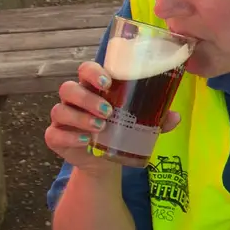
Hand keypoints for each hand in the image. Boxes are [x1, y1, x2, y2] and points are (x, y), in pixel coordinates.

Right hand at [45, 61, 176, 172]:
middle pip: (69, 88)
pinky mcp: (56, 137)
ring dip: (80, 117)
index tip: (108, 82)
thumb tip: (176, 116)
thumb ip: (156, 118)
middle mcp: (74, 99)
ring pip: (60, 109)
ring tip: (101, 127)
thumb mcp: (140, 123)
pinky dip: (69, 136)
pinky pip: (54, 133)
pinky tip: (86, 141)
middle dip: (88, 98)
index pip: (86, 70)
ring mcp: (63, 118)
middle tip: (108, 111)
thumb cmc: (121, 130)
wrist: (106, 159)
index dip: (92, 72)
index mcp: (93, 88)